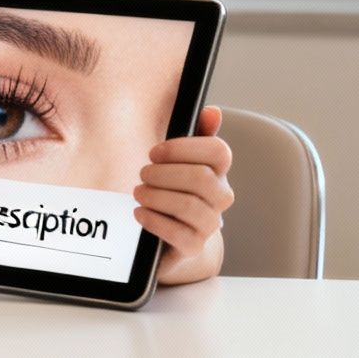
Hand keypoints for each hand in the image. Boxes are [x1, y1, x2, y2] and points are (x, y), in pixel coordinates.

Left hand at [136, 105, 234, 285]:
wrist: (171, 237)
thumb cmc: (173, 190)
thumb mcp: (180, 161)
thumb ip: (196, 134)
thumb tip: (213, 111)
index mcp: (218, 171)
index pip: (218, 151)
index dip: (183, 148)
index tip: (155, 152)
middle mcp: (220, 197)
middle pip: (200, 178)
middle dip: (164, 173)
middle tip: (142, 173)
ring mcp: (210, 223)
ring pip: (189, 206)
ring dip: (156, 196)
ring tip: (138, 193)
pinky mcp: (193, 246)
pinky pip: (178, 234)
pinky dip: (154, 220)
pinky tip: (139, 213)